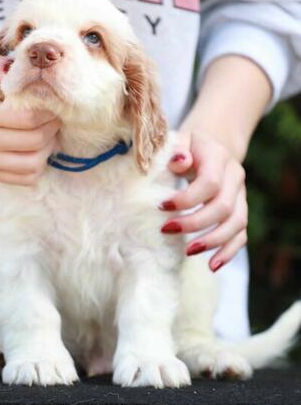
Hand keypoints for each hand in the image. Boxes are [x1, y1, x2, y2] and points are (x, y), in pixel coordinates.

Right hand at [0, 53, 59, 185]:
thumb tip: (15, 68)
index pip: (27, 119)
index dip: (47, 112)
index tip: (52, 103)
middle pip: (34, 142)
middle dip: (52, 128)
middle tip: (54, 116)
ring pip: (32, 165)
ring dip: (47, 149)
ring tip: (47, 133)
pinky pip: (24, 179)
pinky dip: (37, 165)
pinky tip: (36, 149)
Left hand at [160, 131, 247, 271]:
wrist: (212, 146)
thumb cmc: (188, 146)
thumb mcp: (180, 139)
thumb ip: (177, 149)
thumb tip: (178, 163)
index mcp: (219, 157)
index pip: (210, 183)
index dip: (188, 198)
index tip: (162, 207)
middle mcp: (235, 177)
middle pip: (224, 207)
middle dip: (195, 223)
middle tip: (167, 230)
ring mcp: (242, 195)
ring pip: (237, 223)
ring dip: (213, 241)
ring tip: (188, 251)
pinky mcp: (241, 211)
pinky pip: (241, 235)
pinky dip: (229, 252)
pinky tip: (212, 265)